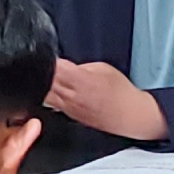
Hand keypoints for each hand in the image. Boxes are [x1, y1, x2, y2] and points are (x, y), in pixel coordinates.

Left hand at [45, 60, 169, 142]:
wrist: (130, 116)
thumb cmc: (121, 92)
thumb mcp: (103, 69)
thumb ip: (81, 66)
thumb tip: (65, 66)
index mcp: (81, 80)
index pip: (54, 69)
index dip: (47, 61)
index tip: (45, 57)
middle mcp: (72, 96)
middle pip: (46, 82)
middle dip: (43, 72)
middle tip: (44, 66)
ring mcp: (68, 108)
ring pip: (44, 94)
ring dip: (43, 85)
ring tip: (47, 77)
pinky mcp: (69, 115)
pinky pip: (50, 104)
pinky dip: (48, 95)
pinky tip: (51, 90)